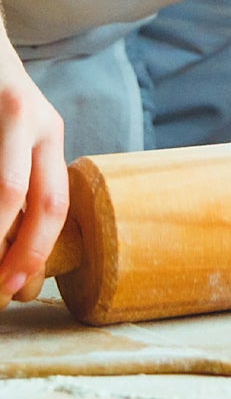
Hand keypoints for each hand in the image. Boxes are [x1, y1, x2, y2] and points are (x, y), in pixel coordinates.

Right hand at [0, 66, 67, 307]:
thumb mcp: (11, 133)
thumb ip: (14, 181)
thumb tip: (10, 255)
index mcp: (48, 135)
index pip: (57, 202)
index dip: (40, 250)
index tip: (19, 289)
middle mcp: (36, 123)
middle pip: (39, 198)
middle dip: (22, 250)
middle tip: (2, 289)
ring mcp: (10, 109)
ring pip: (7, 189)